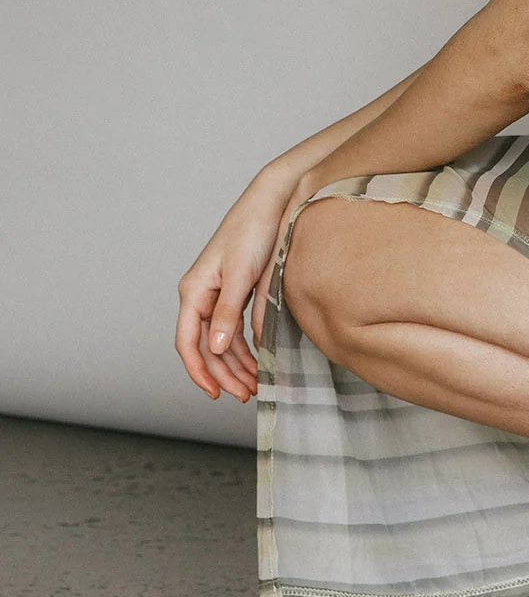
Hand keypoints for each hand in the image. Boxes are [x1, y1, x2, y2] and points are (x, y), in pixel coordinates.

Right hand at [175, 185, 293, 401]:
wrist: (273, 201)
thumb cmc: (253, 230)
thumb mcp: (240, 274)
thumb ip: (227, 312)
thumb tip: (214, 349)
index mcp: (194, 290)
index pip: (187, 342)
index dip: (199, 371)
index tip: (215, 393)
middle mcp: (202, 295)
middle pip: (206, 346)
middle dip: (224, 373)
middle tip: (246, 395)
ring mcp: (218, 294)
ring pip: (222, 341)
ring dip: (236, 365)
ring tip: (254, 385)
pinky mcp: (236, 291)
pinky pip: (235, 328)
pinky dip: (245, 347)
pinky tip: (258, 361)